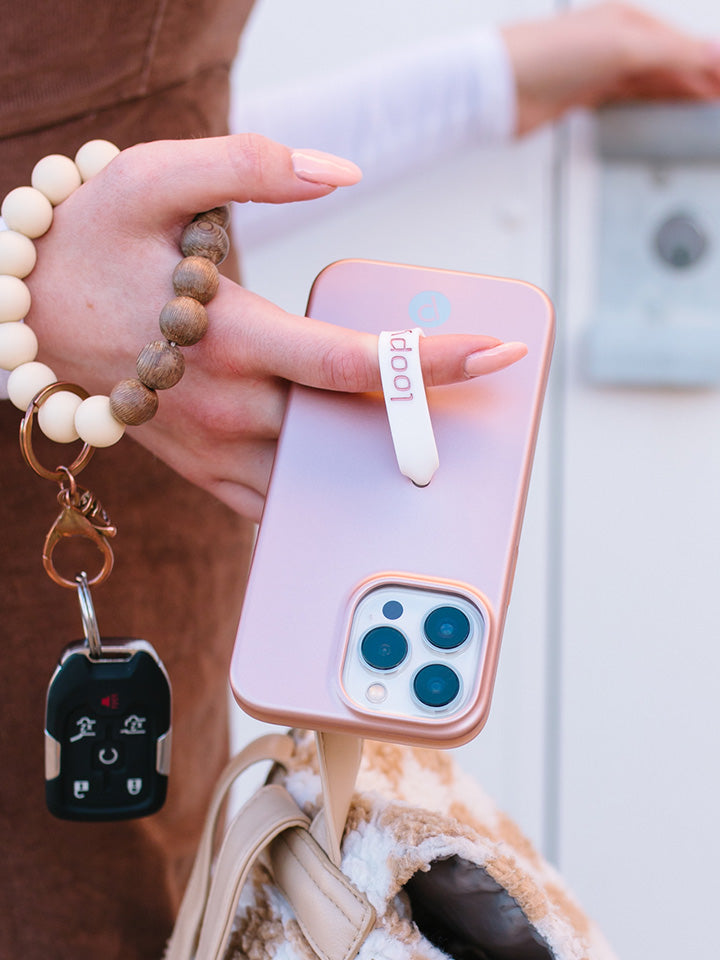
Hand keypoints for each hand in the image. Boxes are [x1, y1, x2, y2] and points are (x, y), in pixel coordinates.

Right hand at [26, 134, 526, 520]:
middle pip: (349, 428)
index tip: (498, 350)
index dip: (429, 360)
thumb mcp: (156, 177)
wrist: (28, 314)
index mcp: (228, 337)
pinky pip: (273, 506)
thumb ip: (249, 164)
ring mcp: (213, 447)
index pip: (349, 361)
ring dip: (384, 474)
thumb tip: (339, 172)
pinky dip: (323, 507)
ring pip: (317, 479)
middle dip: (430, 422)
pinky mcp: (202, 469)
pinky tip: (369, 500)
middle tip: (498, 410)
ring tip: (450, 457)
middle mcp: (225, 403)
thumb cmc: (93, 241)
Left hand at [502, 2, 719, 134]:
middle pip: (671, 65)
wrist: (501, 86)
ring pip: (652, 85)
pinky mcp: (584, 98)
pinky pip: (629, 102)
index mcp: (629, 21)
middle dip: (701, 81)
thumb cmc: (547, 53)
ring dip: (680, 96)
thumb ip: (674, 54)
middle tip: (717, 102)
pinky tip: (663, 116)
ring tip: (703, 110)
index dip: (711, 64)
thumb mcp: (624, 47)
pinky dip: (652, 108)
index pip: (684, 45)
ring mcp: (600, 72)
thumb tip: (715, 53)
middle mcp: (616, 43)